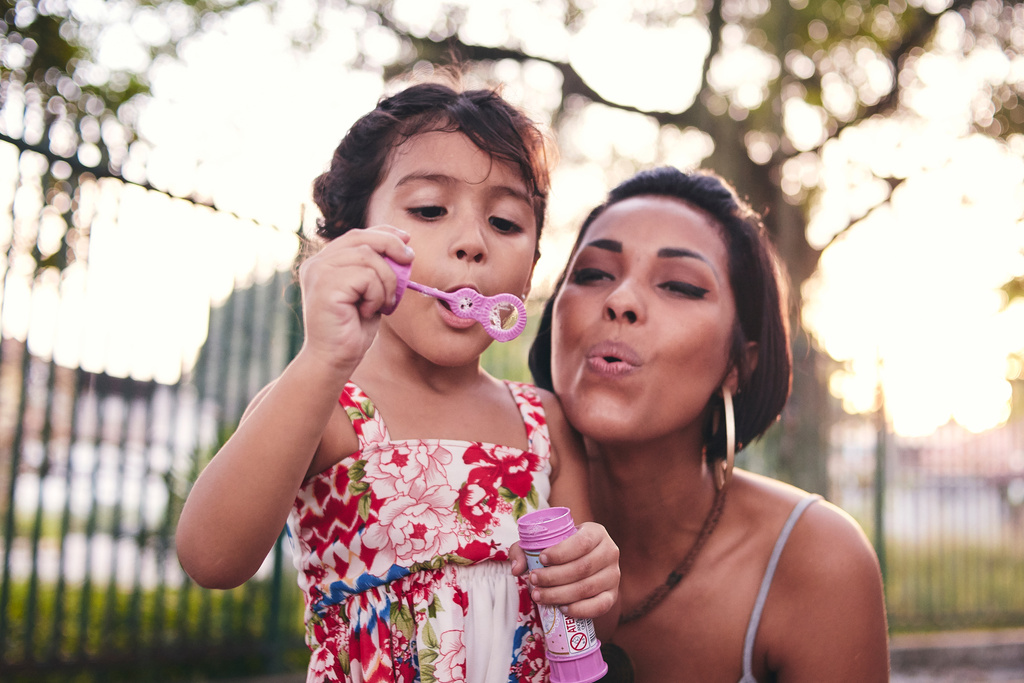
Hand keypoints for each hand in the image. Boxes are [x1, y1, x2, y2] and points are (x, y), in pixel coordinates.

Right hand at [297, 225, 411, 371]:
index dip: (384, 233)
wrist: (334, 359)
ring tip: (382, 304)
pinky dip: (377, 295)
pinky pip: (366, 277)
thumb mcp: (369, 291)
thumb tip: (403, 244)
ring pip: (368, 257)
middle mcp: (316, 263)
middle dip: (392, 247)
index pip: (356, 235)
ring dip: (385, 282)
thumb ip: (377, 268)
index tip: (406, 240)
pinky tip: (367, 311)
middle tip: (409, 261)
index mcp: (324, 262)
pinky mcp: (325, 286)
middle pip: (362, 238)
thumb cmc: (353, 329)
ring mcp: (318, 272)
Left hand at [511, 522, 619, 620]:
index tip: (541, 559)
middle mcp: (610, 552)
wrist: (579, 564)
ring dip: (560, 594)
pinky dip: (579, 609)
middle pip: (583, 568)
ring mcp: (614, 575)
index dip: (561, 553)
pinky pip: (599, 606)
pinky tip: (562, 609)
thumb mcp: (542, 543)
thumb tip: (517, 569)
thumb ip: (523, 550)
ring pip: (587, 588)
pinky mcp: (612, 595)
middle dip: (554, 577)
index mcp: (596, 533)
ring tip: (539, 595)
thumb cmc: (559, 550)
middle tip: (533, 580)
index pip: (582, 543)